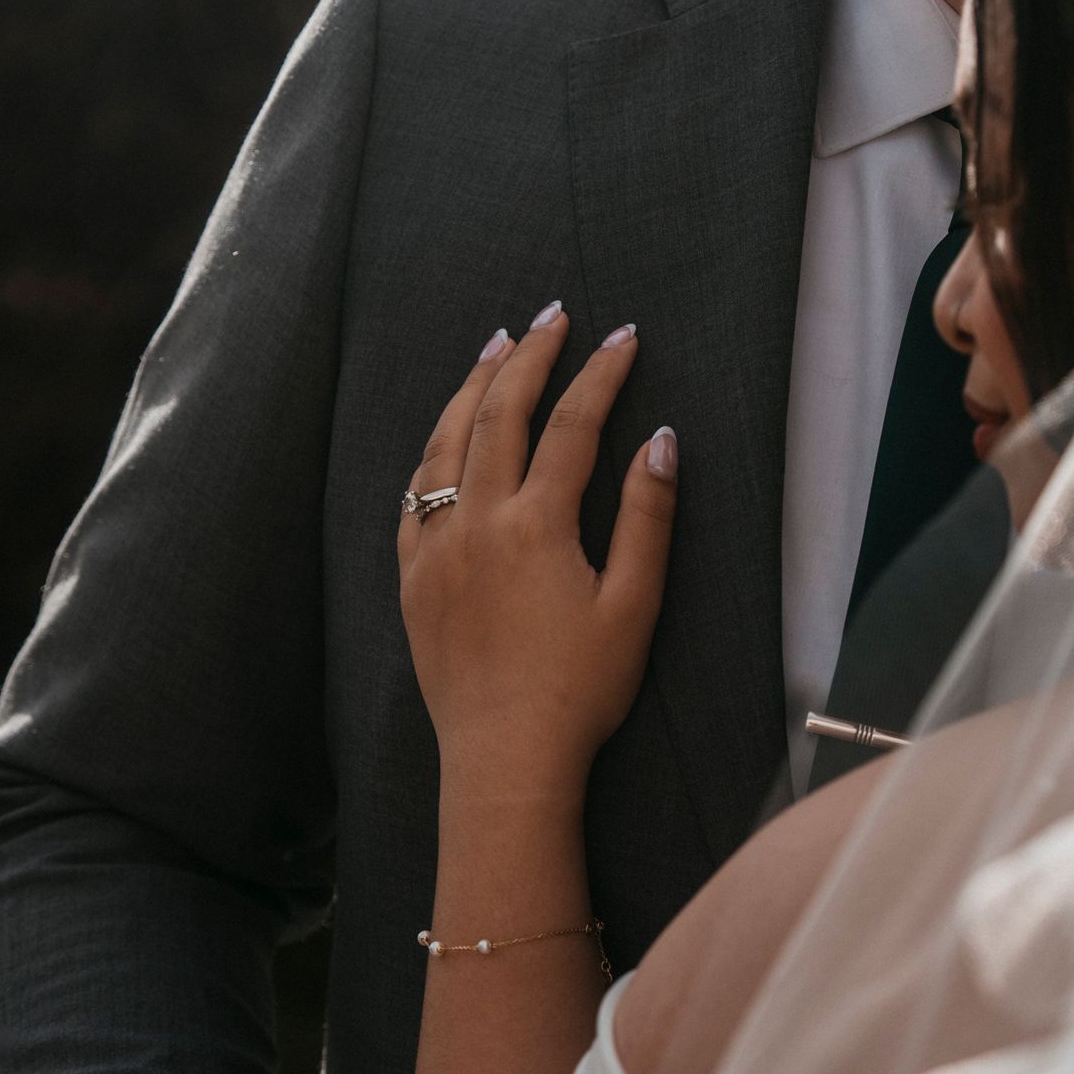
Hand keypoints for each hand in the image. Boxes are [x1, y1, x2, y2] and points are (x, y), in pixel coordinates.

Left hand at [398, 309, 678, 803]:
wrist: (504, 758)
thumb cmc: (580, 690)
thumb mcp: (634, 606)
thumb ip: (647, 518)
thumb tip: (661, 441)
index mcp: (537, 525)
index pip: (572, 425)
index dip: (601, 374)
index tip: (624, 336)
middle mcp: (477, 522)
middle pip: (499, 415)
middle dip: (529, 357)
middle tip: (552, 315)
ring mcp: (435, 548)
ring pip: (444, 443)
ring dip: (472, 387)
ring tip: (495, 347)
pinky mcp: (411, 579)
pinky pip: (413, 495)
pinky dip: (432, 450)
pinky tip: (444, 436)